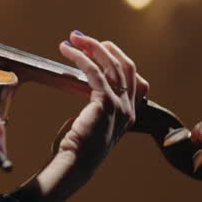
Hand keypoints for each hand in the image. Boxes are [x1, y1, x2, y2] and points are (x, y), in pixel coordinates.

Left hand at [54, 31, 149, 183]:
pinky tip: (67, 51)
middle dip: (106, 48)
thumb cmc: (77, 148)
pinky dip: (80, 57)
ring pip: (112, 65)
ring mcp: (120, 106)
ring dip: (91, 47)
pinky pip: (94, 71)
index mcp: (129, 114)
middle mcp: (129, 109)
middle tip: (83, 38)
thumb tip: (82, 92)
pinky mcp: (105, 103)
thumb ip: (94, 108)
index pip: (134, 78)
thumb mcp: (92, 124)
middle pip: (126, 66)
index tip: (98, 48)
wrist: (75, 164)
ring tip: (73, 38)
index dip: (117, 58)